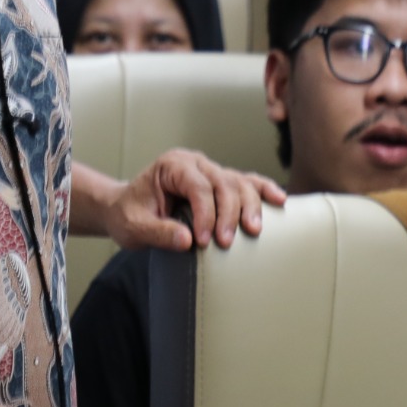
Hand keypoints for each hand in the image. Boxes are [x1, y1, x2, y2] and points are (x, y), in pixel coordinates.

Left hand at [109, 149, 285, 252]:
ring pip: (239, 182)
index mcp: (172, 166)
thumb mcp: (134, 227)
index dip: (204, 213)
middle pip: (223, 183)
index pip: (197, 186)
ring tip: (254, 230)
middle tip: (226, 243)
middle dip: (228, 213)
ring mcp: (211, 171)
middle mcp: (195, 163)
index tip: (201, 241)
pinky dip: (264, 190)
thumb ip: (158, 232)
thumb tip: (187, 241)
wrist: (127, 210)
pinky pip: (247, 183)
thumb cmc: (129, 215)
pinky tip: (280, 200)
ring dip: (250, 206)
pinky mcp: (222, 184)